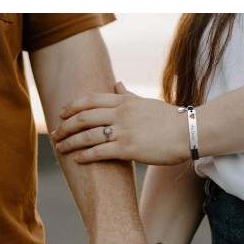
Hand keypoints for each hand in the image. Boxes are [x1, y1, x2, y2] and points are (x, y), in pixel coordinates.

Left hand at [52, 83, 188, 164]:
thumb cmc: (170, 119)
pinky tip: (77, 159)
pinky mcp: (128, 148)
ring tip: (60, 148)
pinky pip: (100, 151)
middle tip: (55, 133)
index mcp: (124, 101)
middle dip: (65, 125)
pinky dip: (85, 155)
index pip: (91, 100)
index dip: (72, 106)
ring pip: (88, 134)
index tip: (61, 113)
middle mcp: (121, 113)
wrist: (189, 132)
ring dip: (70, 141)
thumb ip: (128, 95)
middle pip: (84, 117)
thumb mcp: (146, 102)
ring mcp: (124, 131)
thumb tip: (116, 84)